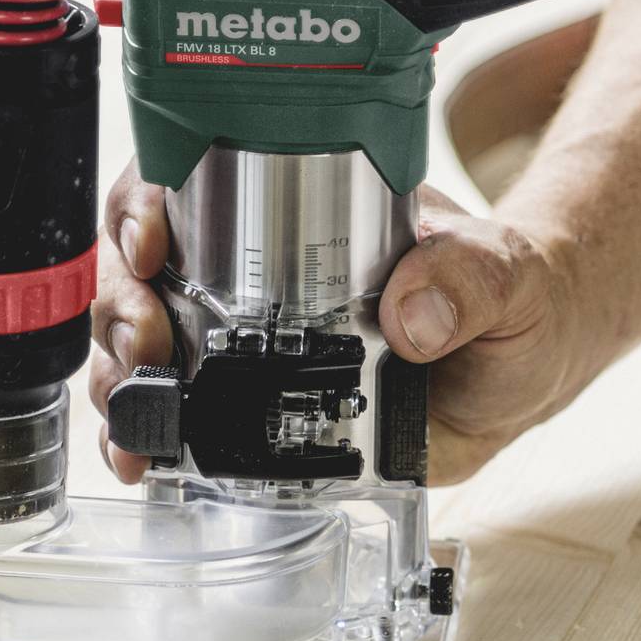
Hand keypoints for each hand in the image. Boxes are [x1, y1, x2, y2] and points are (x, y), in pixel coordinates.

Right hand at [88, 163, 608, 486]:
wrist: (522, 371)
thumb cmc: (508, 297)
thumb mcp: (502, 270)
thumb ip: (470, 275)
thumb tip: (412, 312)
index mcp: (293, 210)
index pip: (186, 180)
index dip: (142, 205)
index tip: (150, 241)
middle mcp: (246, 269)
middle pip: (137, 268)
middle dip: (119, 304)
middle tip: (145, 340)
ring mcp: (237, 341)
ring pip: (138, 343)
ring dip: (118, 374)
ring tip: (136, 412)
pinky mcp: (248, 411)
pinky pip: (175, 418)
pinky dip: (144, 437)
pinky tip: (141, 459)